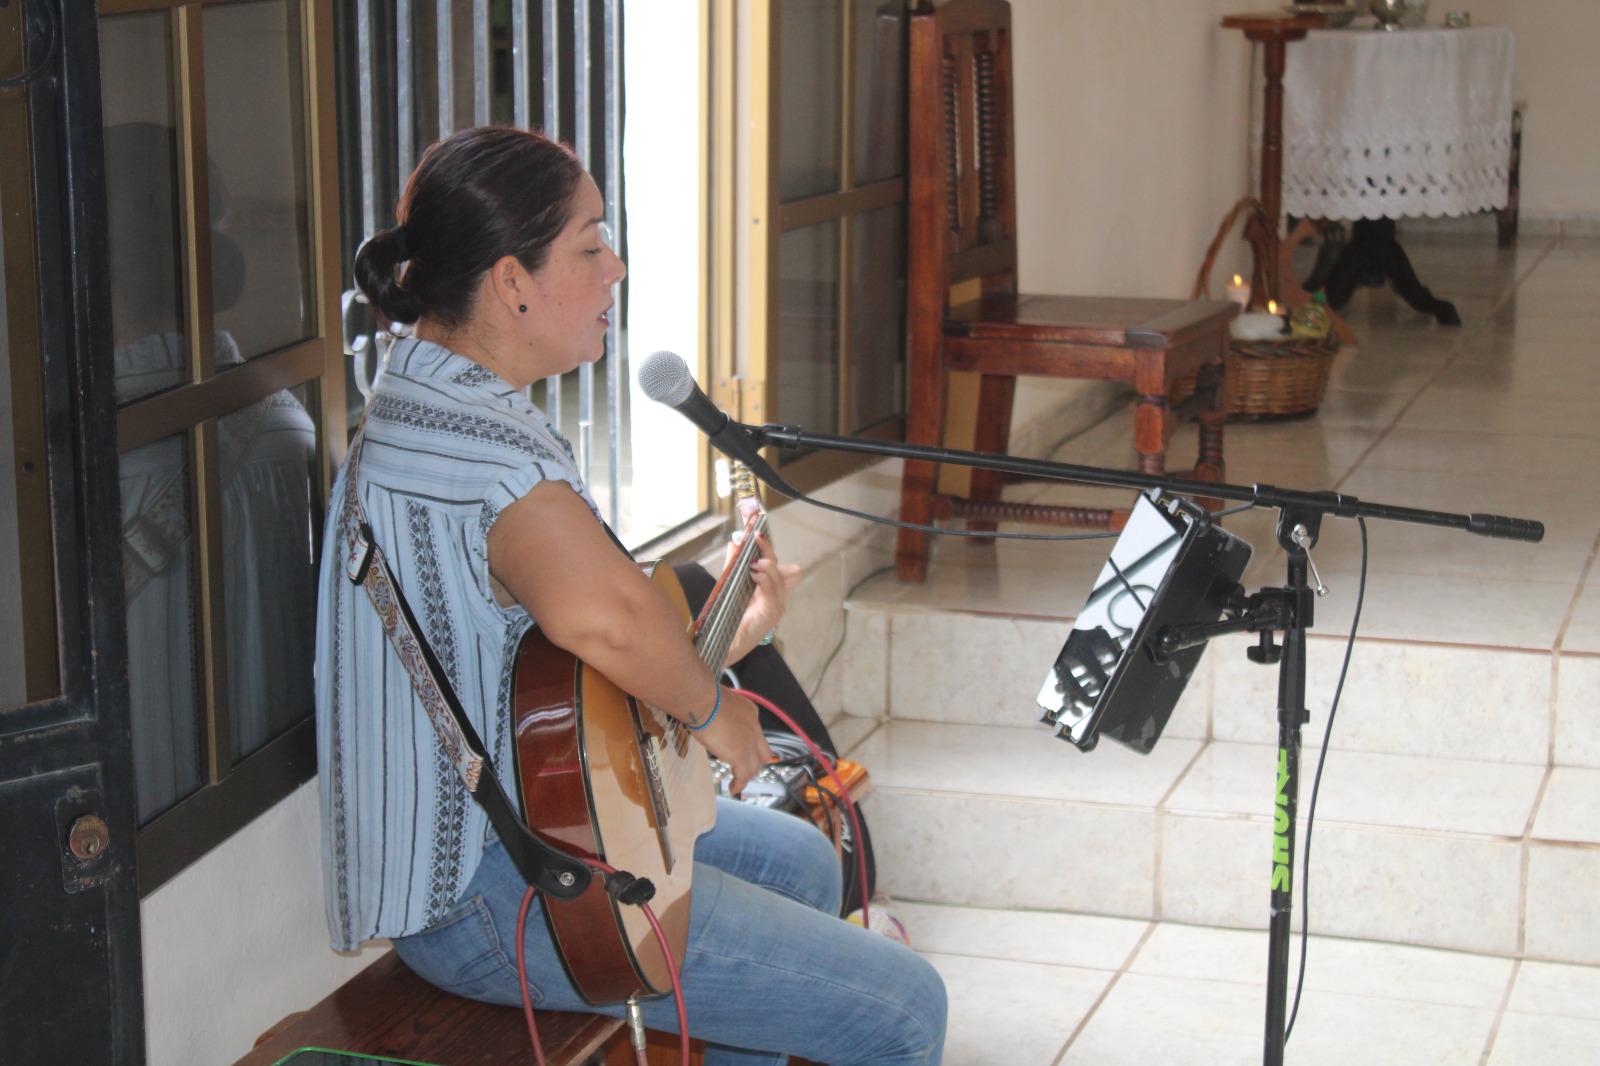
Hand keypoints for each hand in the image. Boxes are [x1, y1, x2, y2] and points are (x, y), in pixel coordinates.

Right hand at [691, 687, 772, 795]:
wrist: (703, 700)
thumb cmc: (702, 697)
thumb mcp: (716, 702)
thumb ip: (719, 712)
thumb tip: (708, 716)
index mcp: (749, 712)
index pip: (754, 732)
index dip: (748, 743)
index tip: (737, 748)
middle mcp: (754, 727)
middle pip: (762, 751)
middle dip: (754, 761)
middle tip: (742, 768)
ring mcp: (749, 742)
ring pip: (754, 765)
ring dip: (746, 774)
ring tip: (738, 781)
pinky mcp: (741, 755)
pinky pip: (744, 775)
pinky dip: (740, 783)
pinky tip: (733, 788)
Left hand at [728, 533, 801, 661]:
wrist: (724, 646)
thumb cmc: (728, 620)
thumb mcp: (730, 587)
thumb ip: (733, 566)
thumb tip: (734, 543)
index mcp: (768, 590)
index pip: (775, 564)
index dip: (768, 548)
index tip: (757, 533)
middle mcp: (776, 598)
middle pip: (780, 569)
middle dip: (768, 552)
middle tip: (756, 539)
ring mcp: (776, 607)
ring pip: (779, 579)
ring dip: (767, 566)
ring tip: (753, 561)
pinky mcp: (771, 615)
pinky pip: (772, 593)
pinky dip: (765, 581)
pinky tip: (754, 574)